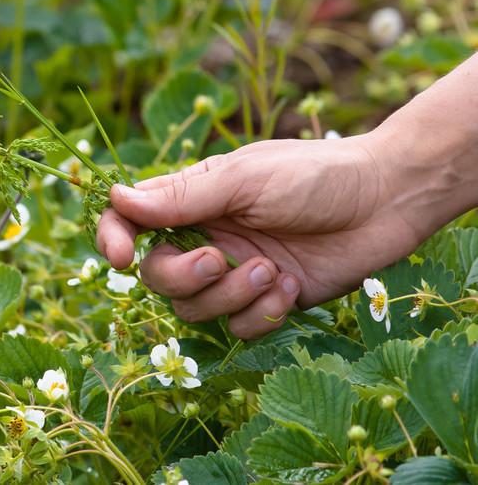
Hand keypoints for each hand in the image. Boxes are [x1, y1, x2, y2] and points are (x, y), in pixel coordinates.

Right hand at [97, 133, 426, 338]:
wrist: (388, 200)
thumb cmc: (314, 174)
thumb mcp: (244, 178)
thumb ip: (182, 196)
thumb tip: (116, 198)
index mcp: (192, 198)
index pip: (129, 220)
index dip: (113, 239)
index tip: (120, 256)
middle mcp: (205, 236)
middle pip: (156, 276)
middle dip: (183, 276)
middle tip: (220, 260)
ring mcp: (234, 272)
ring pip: (194, 309)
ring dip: (229, 296)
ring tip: (271, 272)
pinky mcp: (265, 301)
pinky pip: (236, 328)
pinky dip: (261, 313)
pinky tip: (291, 286)